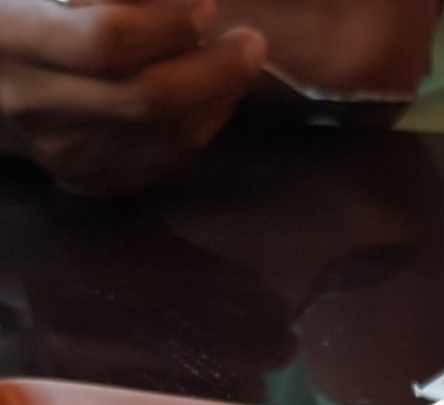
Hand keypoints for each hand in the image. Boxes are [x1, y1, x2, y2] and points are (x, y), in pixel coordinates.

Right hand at [0, 0, 265, 192]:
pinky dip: (203, 126)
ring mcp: (62, 152)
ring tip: (237, 60)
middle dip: (215, 71)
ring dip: (219, 100)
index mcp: (8, 38)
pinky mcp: (88, 178)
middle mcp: (33, 105)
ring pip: (165, 139)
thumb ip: (107, 2)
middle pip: (148, 102)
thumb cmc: (17, 11)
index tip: (206, 7)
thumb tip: (176, 4)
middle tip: (250, 41)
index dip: (167, 26)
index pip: (105, 44)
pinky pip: (164, 162)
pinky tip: (215, 95)